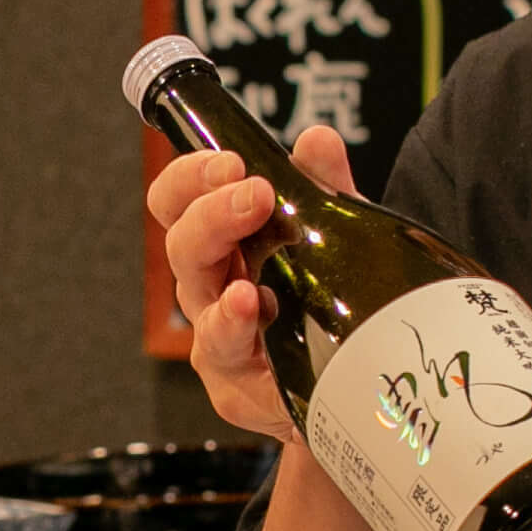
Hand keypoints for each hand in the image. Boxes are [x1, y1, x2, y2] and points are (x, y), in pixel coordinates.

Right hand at [149, 130, 352, 440]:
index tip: (229, 162)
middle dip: (213, 215)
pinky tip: (253, 313)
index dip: (191, 177)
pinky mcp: (238, 389)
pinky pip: (228, 360)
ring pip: (202, 308)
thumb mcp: (335, 235)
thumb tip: (316, 141)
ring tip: (246, 279)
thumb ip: (324, 189)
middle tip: (253, 194)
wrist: (352, 385)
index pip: (178, 201)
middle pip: (183, 246)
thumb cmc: (326, 304)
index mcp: (221, 245)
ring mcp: (220, 340)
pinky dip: (237, 332)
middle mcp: (210, 290)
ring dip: (222, 287)